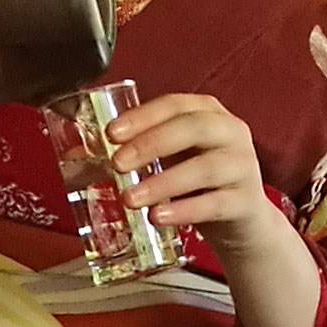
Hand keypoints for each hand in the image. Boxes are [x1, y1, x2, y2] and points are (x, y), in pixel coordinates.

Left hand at [107, 93, 294, 263]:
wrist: (243, 221)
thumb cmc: (200, 183)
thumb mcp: (172, 159)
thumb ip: (137, 152)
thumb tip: (81, 153)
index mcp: (210, 113)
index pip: (176, 104)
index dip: (143, 116)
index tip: (111, 133)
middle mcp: (231, 133)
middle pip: (194, 128)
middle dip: (151, 144)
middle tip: (117, 164)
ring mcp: (243, 167)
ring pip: (205, 168)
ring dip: (163, 183)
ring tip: (130, 199)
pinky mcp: (246, 202)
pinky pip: (214, 204)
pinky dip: (184, 211)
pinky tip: (159, 217)